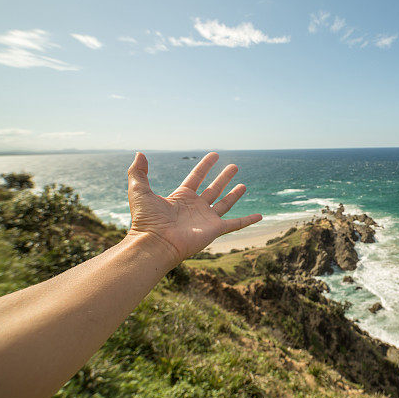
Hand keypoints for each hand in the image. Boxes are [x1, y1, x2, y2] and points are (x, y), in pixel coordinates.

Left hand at [126, 152, 261, 263]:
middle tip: (234, 166)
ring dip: (234, 194)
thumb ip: (138, 172)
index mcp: (181, 197)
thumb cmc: (145, 221)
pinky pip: (235, 224)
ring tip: (244, 184)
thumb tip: (140, 153)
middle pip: (213, 188)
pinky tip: (260, 216)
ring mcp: (206, 219)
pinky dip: (248, 220)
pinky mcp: (214, 230)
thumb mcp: (139, 191)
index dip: (205, 166)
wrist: (154, 244)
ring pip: (224, 203)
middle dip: (223, 177)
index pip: (196, 177)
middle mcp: (195, 207)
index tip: (215, 155)